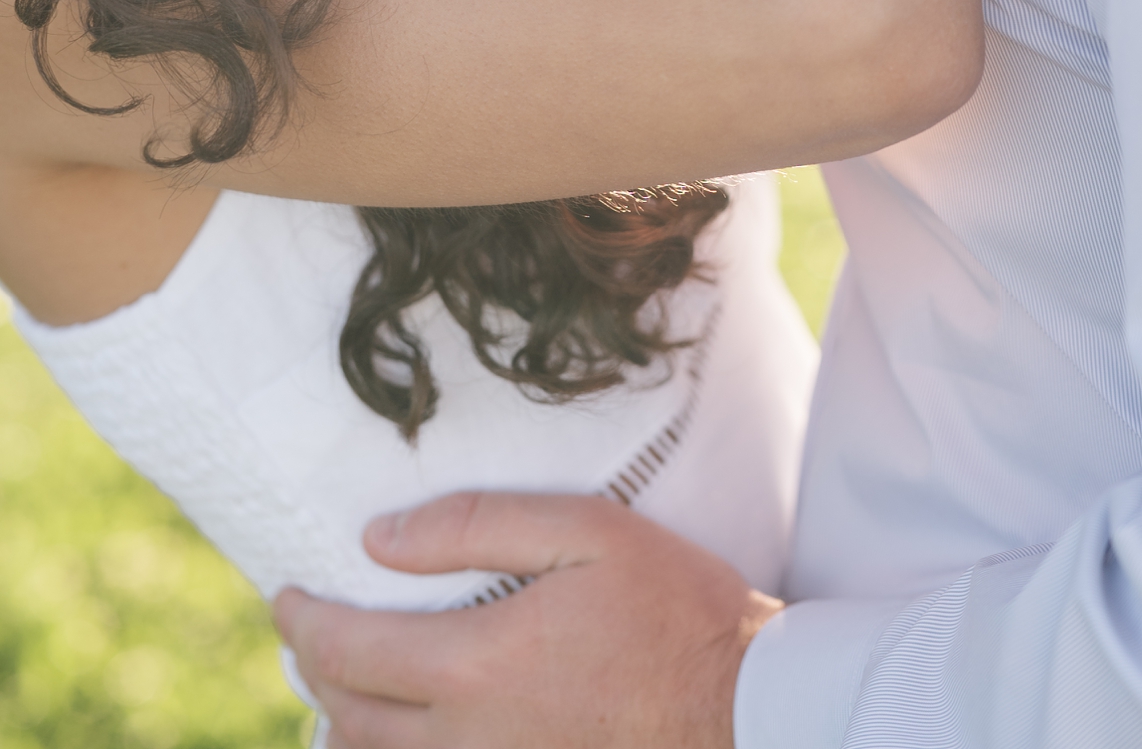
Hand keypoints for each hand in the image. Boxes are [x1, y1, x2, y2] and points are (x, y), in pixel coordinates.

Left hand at [274, 492, 781, 747]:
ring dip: (344, 722)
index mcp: (476, 665)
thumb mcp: (588, 531)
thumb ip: (476, 525)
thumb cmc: (675, 609)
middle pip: (350, 715)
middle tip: (308, 628)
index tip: (285, 592)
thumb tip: (378, 539)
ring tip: (341, 682)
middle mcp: (469, 738)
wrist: (745, 711)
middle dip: (314, 667)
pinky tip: (401, 733)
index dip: (302, 621)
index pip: (349, 650)